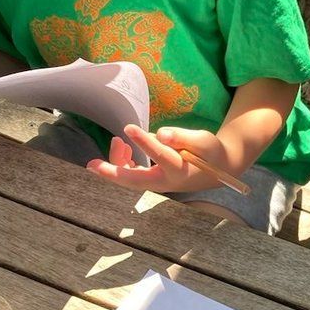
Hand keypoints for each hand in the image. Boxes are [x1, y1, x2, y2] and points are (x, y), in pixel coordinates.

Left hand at [87, 124, 231, 193]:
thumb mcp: (203, 141)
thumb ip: (182, 137)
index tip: (128, 127)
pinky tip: (123, 148)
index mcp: (179, 169)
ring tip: (117, 141)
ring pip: (130, 178)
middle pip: (135, 180)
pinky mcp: (153, 179)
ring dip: (117, 163)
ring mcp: (157, 182)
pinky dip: (123, 163)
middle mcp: (165, 181)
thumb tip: (162, 134)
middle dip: (112, 172)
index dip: (144, 142)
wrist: (217, 169)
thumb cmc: (210, 152)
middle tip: (92, 165)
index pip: (159, 155)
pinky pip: (132, 175)